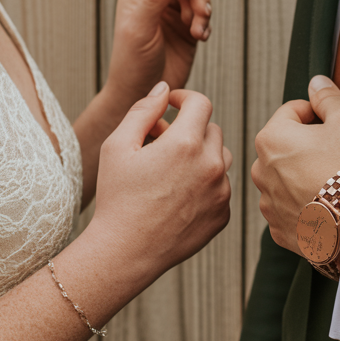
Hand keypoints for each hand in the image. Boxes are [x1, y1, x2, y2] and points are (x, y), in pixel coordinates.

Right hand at [91, 82, 232, 287]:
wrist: (125, 252)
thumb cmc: (117, 197)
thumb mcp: (118, 146)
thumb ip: (143, 110)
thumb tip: (163, 89)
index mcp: (186, 143)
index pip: (200, 103)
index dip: (183, 98)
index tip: (170, 105)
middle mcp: (211, 165)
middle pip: (212, 129)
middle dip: (189, 128)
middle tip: (161, 142)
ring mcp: (220, 192)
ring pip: (220, 157)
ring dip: (200, 155)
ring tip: (171, 169)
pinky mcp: (222, 215)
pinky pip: (221, 187)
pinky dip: (205, 184)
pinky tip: (177, 195)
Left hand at [106, 0, 227, 106]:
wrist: (142, 93)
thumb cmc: (132, 61)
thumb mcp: (140, 27)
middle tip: (205, 9)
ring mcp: (173, 10)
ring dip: (203, 11)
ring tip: (198, 32)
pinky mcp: (188, 26)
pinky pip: (205, 15)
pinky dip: (206, 25)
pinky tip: (200, 39)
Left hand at [252, 75, 339, 254]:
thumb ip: (327, 97)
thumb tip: (316, 83)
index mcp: (271, 138)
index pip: (291, 112)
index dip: (316, 114)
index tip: (334, 126)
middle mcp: (260, 171)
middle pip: (284, 148)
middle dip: (305, 147)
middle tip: (336, 156)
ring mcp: (268, 204)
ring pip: (284, 180)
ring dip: (302, 177)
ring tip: (332, 184)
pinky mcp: (280, 230)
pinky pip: (289, 210)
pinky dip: (304, 206)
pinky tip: (326, 206)